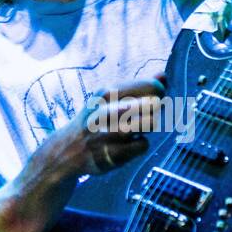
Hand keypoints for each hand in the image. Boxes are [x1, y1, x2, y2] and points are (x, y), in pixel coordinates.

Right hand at [49, 75, 167, 179]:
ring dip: (149, 124)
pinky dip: (142, 144)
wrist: (68, 149)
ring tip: (143, 124)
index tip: (158, 94)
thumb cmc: (98, 119)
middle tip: (151, 109)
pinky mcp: (110, 156)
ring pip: (144, 125)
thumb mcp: (112, 98)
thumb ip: (140, 87)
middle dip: (154, 106)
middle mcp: (104, 113)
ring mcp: (106, 136)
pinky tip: (133, 142)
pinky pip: (141, 146)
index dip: (158, 89)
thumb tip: (164, 76)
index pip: (147, 86)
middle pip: (147, 105)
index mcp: (106, 93)